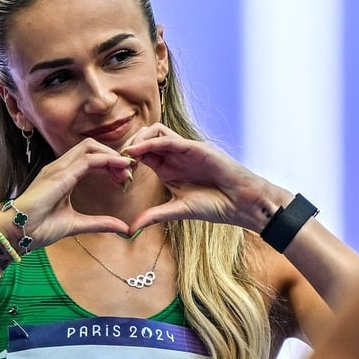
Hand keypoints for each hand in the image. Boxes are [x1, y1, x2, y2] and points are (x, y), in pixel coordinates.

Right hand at [6, 138, 132, 247]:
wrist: (17, 234)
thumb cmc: (39, 228)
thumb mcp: (76, 224)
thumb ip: (99, 223)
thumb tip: (123, 228)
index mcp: (62, 175)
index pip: (89, 157)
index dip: (109, 161)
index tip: (124, 176)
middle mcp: (59, 167)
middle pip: (91, 146)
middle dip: (112, 154)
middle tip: (128, 171)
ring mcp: (58, 168)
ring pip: (90, 147)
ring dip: (112, 155)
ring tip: (127, 169)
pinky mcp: (59, 175)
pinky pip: (88, 160)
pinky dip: (107, 160)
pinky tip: (120, 168)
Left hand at [121, 123, 280, 232]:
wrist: (242, 204)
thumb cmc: (216, 206)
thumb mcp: (178, 211)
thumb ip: (155, 215)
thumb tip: (131, 228)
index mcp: (168, 168)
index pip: (142, 153)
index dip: (127, 159)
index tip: (116, 173)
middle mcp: (175, 155)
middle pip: (145, 137)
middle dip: (128, 146)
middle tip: (118, 164)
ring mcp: (186, 149)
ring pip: (156, 131)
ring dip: (137, 140)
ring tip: (126, 156)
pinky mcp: (196, 147)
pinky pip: (169, 140)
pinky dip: (150, 143)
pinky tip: (137, 152)